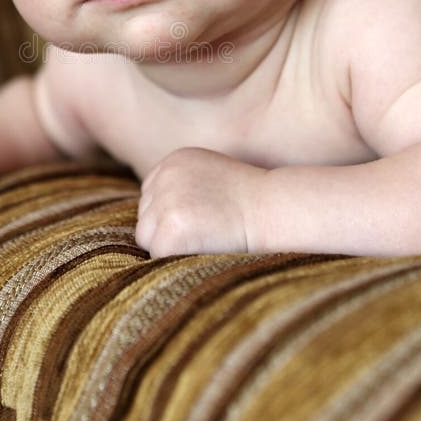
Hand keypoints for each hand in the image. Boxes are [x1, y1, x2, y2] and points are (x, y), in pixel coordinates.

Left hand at [135, 147, 265, 256]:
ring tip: (205, 242)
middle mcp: (165, 175)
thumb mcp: (213, 178)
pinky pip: (158, 254)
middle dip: (168, 232)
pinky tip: (203, 250)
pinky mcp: (171, 226)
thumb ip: (185, 188)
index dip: (173, 217)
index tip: (199, 222)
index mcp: (174, 161)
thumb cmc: (252, 201)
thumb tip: (160, 214)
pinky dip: (176, 260)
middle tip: (204, 235)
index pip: (152, 198)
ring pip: (148, 238)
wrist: (274, 210)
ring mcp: (166, 200)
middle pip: (146, 217)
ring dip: (171, 247)